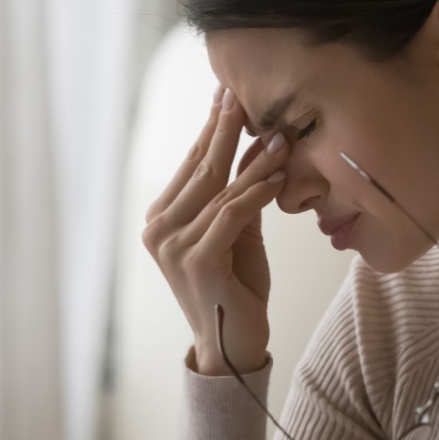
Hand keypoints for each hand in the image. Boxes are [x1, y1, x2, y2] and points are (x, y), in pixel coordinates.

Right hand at [142, 87, 290, 376]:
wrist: (233, 346)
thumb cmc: (235, 289)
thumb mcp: (234, 232)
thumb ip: (234, 195)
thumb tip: (253, 148)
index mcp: (160, 219)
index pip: (190, 165)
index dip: (210, 128)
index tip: (228, 94)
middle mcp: (158, 230)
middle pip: (200, 168)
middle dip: (225, 129)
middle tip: (243, 94)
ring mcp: (174, 247)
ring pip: (220, 190)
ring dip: (254, 161)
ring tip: (280, 137)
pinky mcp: (199, 262)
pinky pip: (232, 215)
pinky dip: (257, 193)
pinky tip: (278, 177)